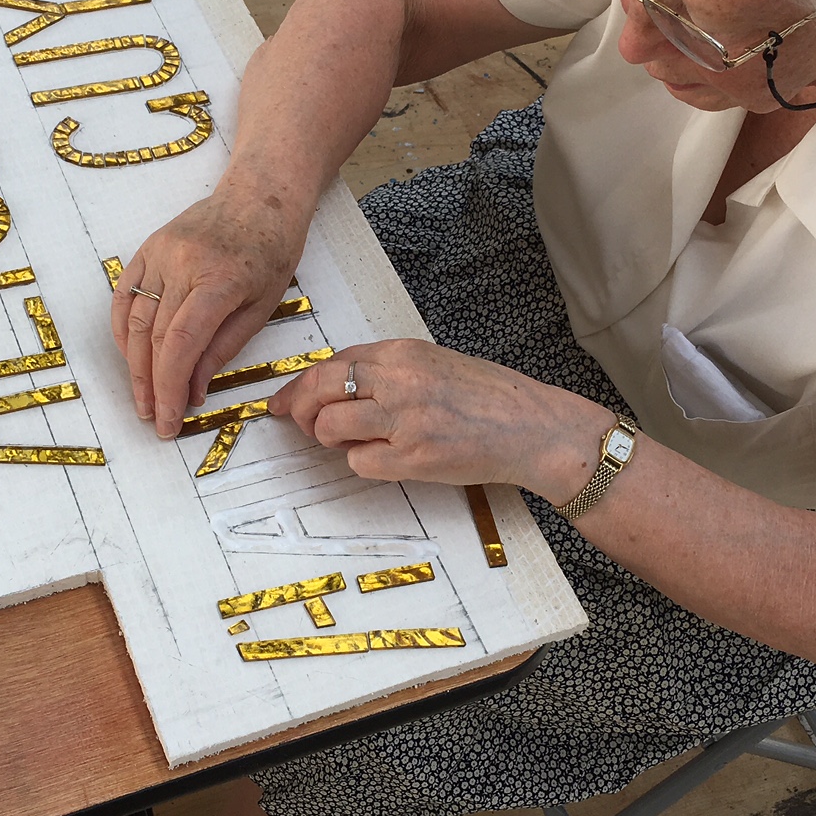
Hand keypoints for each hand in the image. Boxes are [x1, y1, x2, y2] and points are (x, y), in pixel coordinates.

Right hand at [113, 185, 309, 435]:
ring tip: (143, 398)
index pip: (181, 344)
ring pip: (135, 320)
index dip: (169, 387)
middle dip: (151, 386)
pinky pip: (124, 296)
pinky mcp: (146, 248)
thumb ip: (223, 349)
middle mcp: (182, 263)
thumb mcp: (261, 306)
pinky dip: (123, 331)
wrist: (258, 195)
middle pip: (155, 337)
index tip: (169, 420)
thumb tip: (192, 392)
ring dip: (134, 365)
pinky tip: (131, 358)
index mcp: (220, 279)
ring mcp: (159, 253)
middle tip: (155, 419)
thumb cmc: (271, 250)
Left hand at [267, 339, 610, 497]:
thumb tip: (334, 386)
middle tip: (304, 426)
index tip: (284, 402)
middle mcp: (399, 380)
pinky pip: (360, 462)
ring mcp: (405, 419)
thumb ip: (386, 370)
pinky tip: (385, 458)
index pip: (332, 363)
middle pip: (320, 389)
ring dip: (330, 439)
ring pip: (330, 426)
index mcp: (402, 352)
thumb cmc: (487, 397)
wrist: (532, 427)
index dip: (300, 385)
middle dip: (300, 410)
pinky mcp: (414, 457)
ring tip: (353, 442)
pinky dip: (362, 463)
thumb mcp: (433, 364)